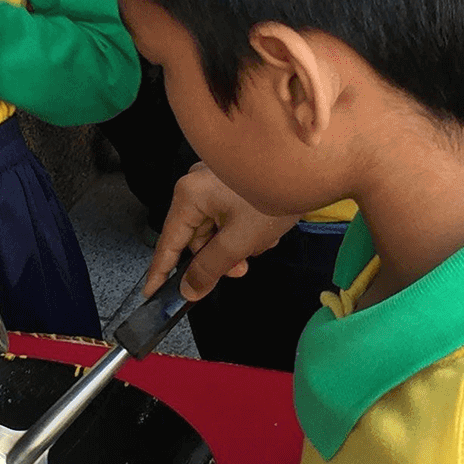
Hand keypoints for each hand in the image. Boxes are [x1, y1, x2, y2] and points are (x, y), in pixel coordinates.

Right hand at [145, 166, 297, 301]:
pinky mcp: (230, 182)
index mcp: (189, 194)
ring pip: (214, 229)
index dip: (160, 271)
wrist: (311, 169)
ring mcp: (213, 180)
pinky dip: (242, 230)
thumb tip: (188, 290)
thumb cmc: (272, 200)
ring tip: (262, 243)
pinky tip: (264, 231)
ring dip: (235, 245)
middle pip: (195, 237)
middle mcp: (195, 183)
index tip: (151, 294)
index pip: (169, 242)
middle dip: (219, 257)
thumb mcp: (239, 241)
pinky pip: (226, 216)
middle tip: (242, 269)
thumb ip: (210, 269)